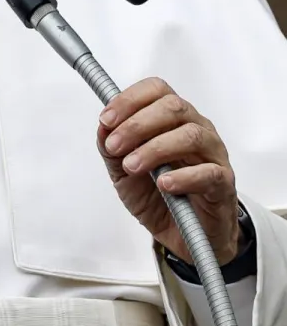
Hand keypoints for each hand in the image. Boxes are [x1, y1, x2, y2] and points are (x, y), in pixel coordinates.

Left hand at [97, 77, 239, 263]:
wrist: (179, 234)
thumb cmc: (156, 195)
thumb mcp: (123, 171)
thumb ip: (111, 148)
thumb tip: (103, 126)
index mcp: (173, 120)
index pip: (157, 90)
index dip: (129, 99)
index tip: (106, 120)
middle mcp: (197, 130)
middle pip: (174, 107)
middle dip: (136, 124)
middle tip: (114, 146)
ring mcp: (213, 155)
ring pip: (192, 136)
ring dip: (155, 149)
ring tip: (132, 166)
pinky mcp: (224, 184)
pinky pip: (210, 173)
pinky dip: (183, 177)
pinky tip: (165, 184)